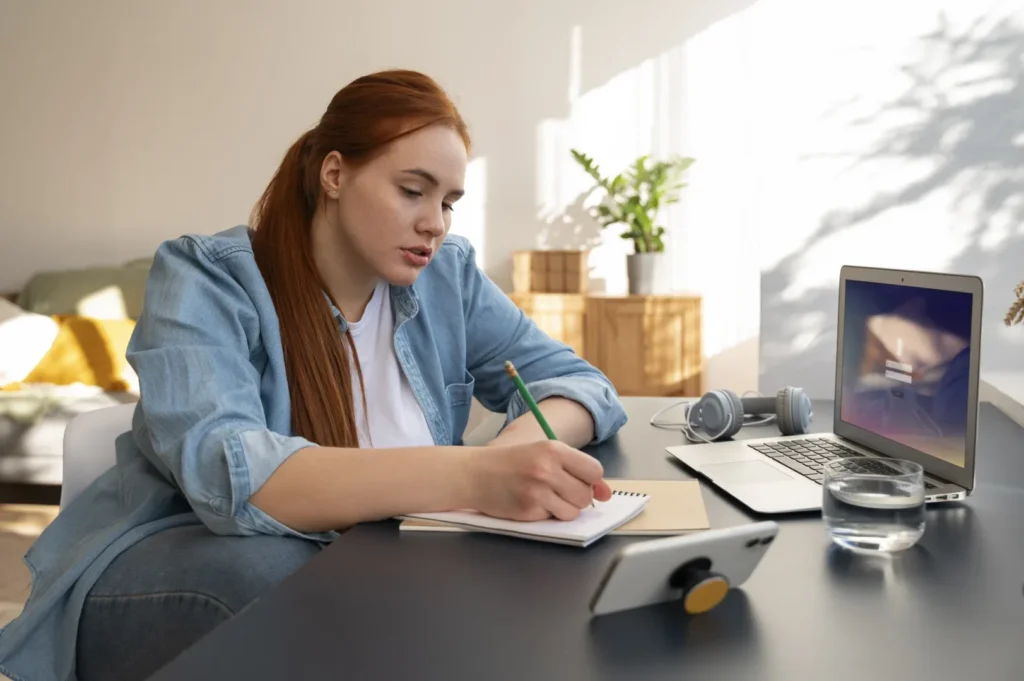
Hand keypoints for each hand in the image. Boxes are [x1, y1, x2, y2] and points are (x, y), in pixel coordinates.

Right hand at [466, 440, 612, 520]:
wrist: (475, 474)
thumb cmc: (511, 462)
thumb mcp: (544, 454)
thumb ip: (577, 470)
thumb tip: (606, 493)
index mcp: (553, 449)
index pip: (594, 471)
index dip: (590, 479)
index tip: (578, 479)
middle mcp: (547, 469)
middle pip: (586, 495)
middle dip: (576, 496)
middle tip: (557, 488)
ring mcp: (537, 492)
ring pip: (573, 511)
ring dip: (564, 508)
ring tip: (544, 497)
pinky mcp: (528, 511)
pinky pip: (553, 520)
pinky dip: (546, 515)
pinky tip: (531, 503)